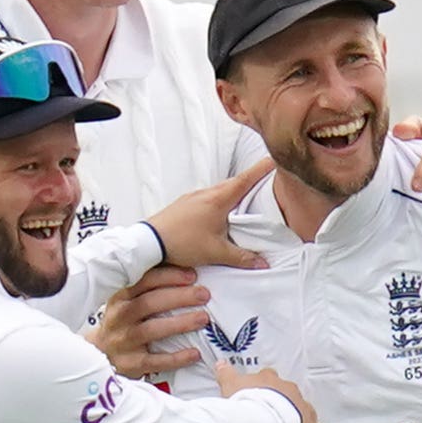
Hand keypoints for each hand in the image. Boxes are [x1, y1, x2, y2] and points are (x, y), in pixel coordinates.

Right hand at [89, 265, 209, 378]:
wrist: (100, 352)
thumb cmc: (123, 321)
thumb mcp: (128, 300)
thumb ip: (149, 287)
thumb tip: (188, 272)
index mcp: (121, 296)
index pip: (144, 281)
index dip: (169, 277)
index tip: (193, 275)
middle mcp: (119, 316)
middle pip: (149, 303)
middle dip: (179, 297)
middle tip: (204, 294)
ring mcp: (124, 340)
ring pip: (152, 330)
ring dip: (180, 323)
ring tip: (203, 318)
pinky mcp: (131, 363)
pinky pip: (156, 361)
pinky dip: (176, 357)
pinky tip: (195, 353)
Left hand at [143, 162, 273, 269]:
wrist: (149, 242)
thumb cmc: (180, 242)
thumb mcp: (216, 253)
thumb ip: (242, 257)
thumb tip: (261, 262)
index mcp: (217, 200)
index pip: (245, 180)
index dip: (261, 170)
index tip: (273, 160)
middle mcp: (205, 194)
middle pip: (233, 183)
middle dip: (250, 181)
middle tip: (263, 180)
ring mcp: (193, 197)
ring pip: (219, 190)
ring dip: (232, 192)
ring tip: (243, 200)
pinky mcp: (184, 205)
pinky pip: (207, 198)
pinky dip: (218, 201)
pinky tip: (218, 214)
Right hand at [215, 362, 323, 422]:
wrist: (262, 418)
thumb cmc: (245, 400)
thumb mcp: (230, 384)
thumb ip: (225, 373)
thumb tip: (220, 363)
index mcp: (269, 379)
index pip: (268, 377)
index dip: (264, 386)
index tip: (260, 393)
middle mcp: (288, 390)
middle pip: (288, 392)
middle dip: (283, 400)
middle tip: (273, 411)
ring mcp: (300, 407)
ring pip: (304, 408)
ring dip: (299, 414)